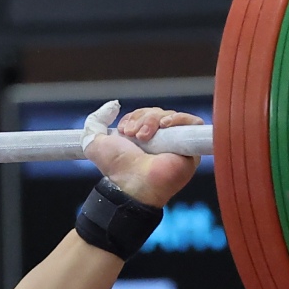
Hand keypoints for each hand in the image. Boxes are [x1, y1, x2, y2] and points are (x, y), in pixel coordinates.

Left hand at [83, 103, 199, 206]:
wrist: (133, 183)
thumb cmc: (117, 168)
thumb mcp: (95, 142)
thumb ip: (95, 122)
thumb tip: (112, 105)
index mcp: (142, 138)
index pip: (144, 114)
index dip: (135, 116)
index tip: (124, 129)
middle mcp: (160, 140)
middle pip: (157, 113)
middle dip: (143, 118)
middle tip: (134, 135)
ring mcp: (176, 143)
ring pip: (171, 116)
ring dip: (154, 120)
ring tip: (145, 136)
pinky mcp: (191, 146)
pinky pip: (193, 123)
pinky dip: (179, 119)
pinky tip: (165, 126)